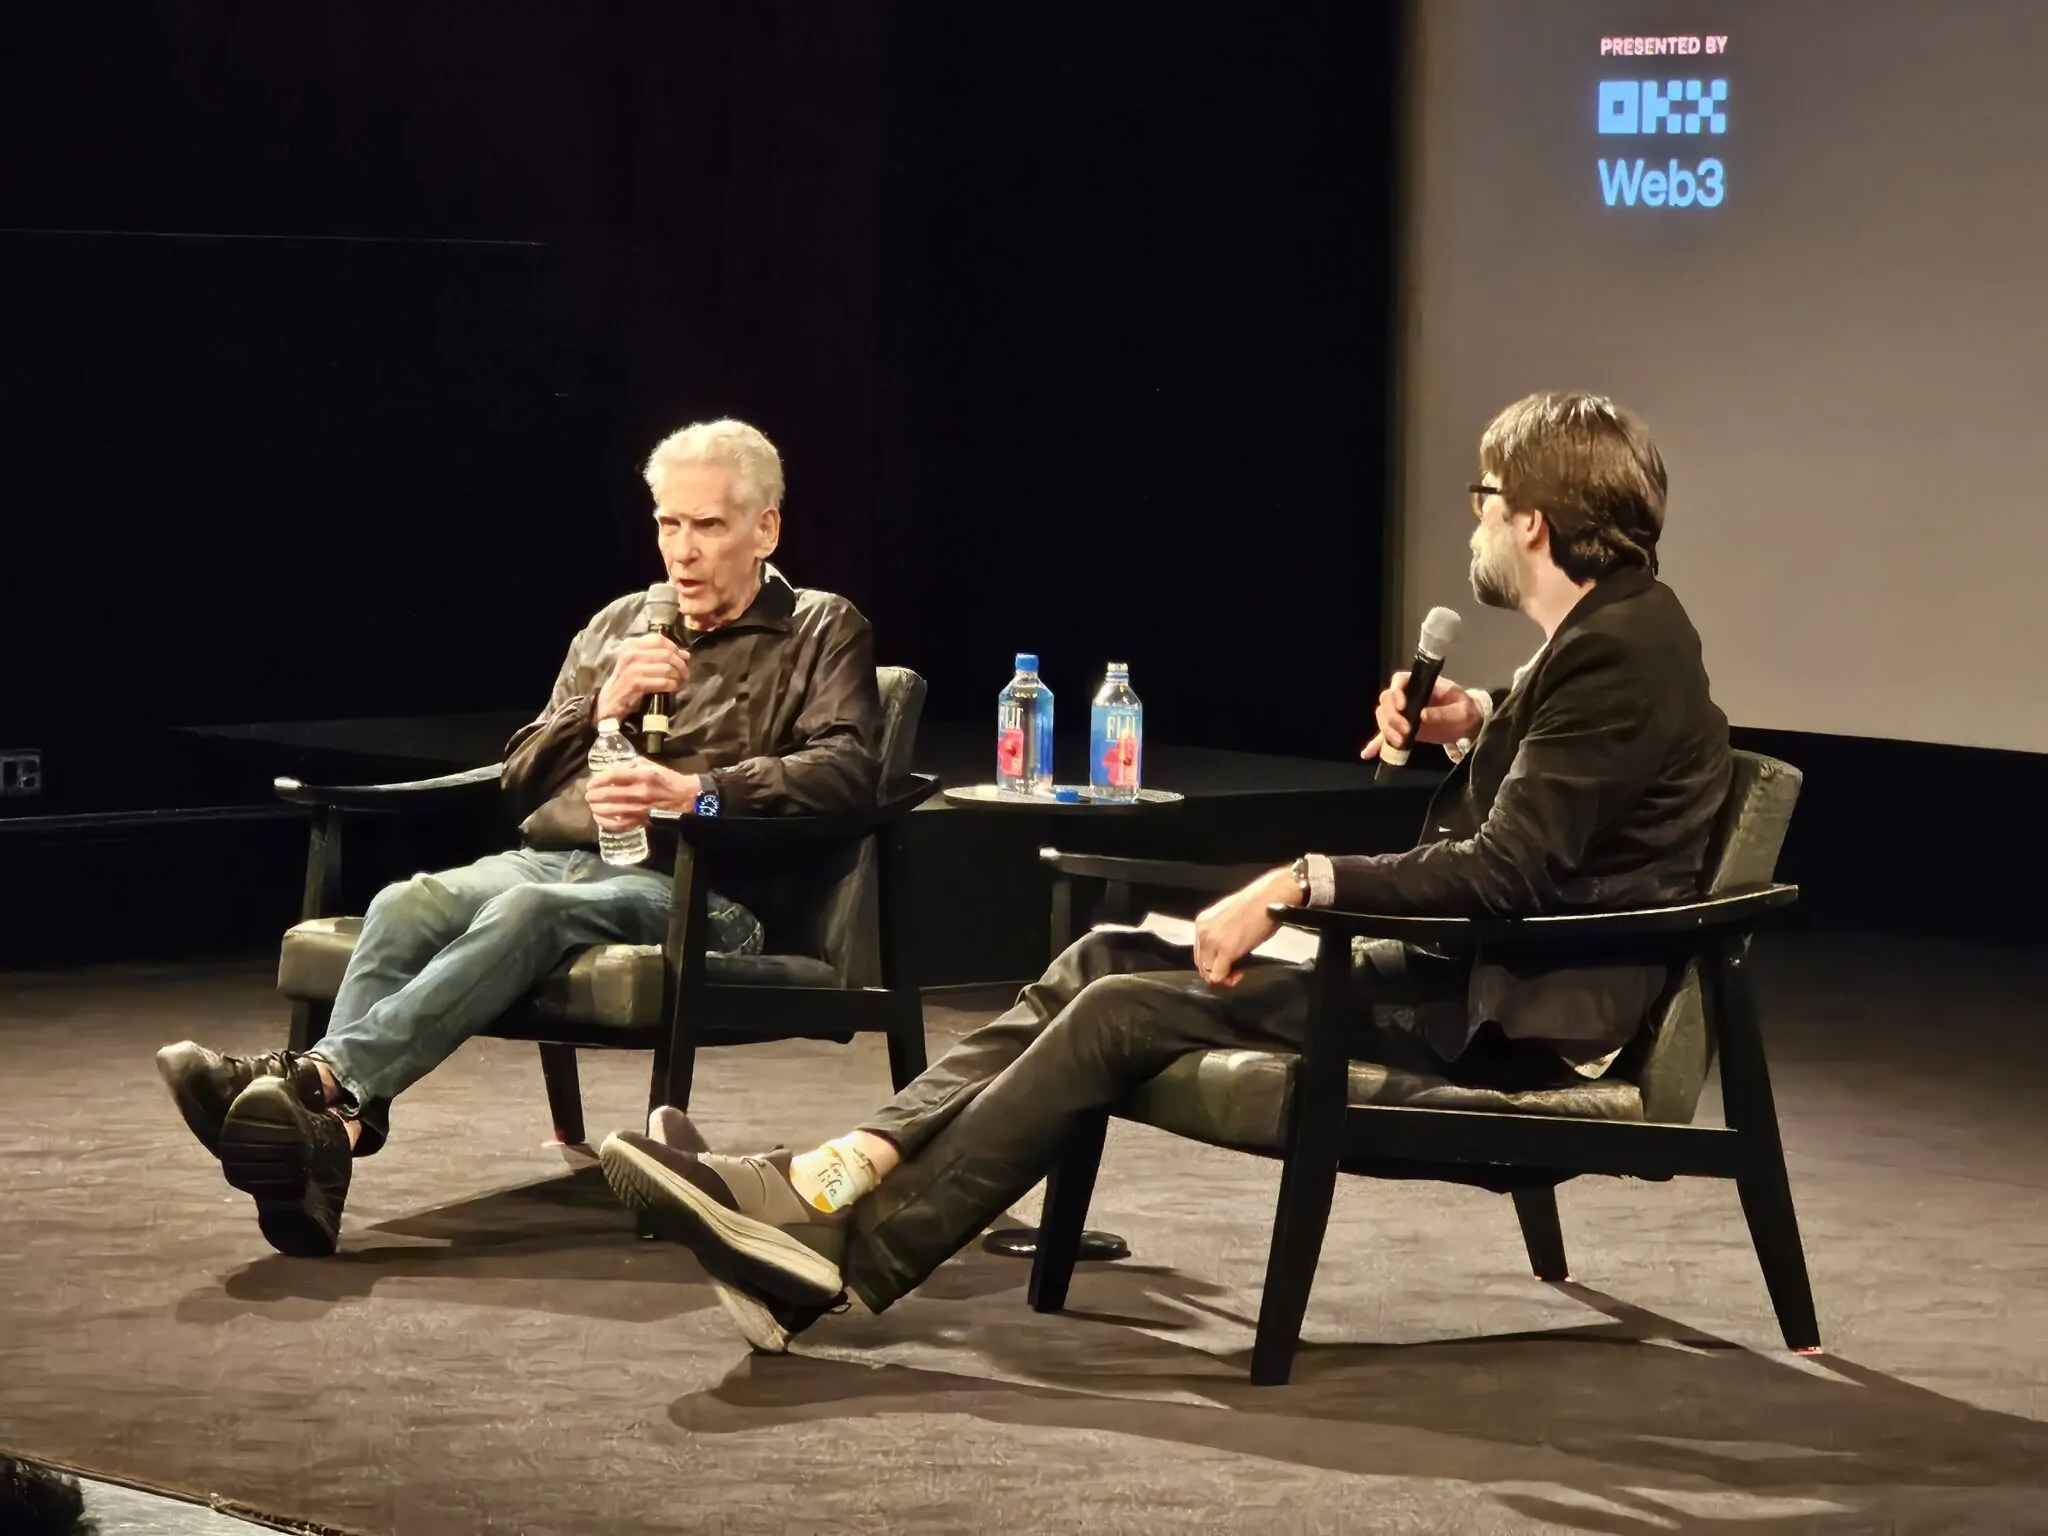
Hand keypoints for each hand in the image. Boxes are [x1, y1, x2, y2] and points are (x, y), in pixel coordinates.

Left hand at [585, 762, 699, 830]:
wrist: (685, 798)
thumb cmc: (667, 779)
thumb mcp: (651, 765)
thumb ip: (631, 764)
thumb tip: (612, 769)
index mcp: (642, 775)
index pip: (613, 776)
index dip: (598, 779)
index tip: (591, 782)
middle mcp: (640, 792)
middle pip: (608, 794)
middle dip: (594, 794)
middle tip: (588, 794)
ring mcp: (640, 809)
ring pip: (610, 810)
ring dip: (596, 807)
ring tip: (592, 805)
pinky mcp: (641, 821)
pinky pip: (618, 824)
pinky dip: (605, 822)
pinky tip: (599, 818)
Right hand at [596, 633, 689, 725]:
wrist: (611, 700)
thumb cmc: (627, 680)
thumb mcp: (639, 662)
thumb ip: (659, 655)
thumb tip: (686, 654)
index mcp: (631, 644)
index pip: (659, 639)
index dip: (674, 648)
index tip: (681, 657)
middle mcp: (631, 653)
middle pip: (666, 654)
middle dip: (680, 664)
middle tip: (685, 673)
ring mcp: (634, 668)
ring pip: (667, 668)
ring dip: (678, 676)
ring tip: (680, 682)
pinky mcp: (638, 683)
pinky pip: (664, 682)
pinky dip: (673, 686)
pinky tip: (674, 688)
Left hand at [1192, 869, 1303, 987]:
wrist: (1269, 897)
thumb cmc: (1257, 904)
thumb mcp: (1230, 918)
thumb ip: (1221, 933)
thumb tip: (1224, 951)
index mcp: (1203, 922)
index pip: (1199, 951)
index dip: (1212, 962)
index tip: (1227, 963)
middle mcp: (1203, 931)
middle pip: (1201, 963)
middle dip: (1215, 972)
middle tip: (1233, 973)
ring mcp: (1212, 941)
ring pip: (1207, 972)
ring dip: (1221, 977)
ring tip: (1237, 973)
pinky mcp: (1226, 951)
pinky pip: (1218, 975)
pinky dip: (1228, 980)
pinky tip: (1239, 974)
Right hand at [1360, 672, 1483, 760]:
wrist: (1467, 723)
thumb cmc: (1465, 710)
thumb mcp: (1460, 711)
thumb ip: (1442, 712)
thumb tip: (1422, 716)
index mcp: (1420, 685)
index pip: (1399, 681)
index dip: (1396, 692)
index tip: (1403, 706)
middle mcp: (1407, 696)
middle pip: (1386, 701)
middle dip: (1392, 717)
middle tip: (1406, 731)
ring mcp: (1402, 714)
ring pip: (1382, 717)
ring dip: (1387, 729)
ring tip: (1400, 742)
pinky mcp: (1402, 730)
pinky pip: (1385, 735)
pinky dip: (1376, 744)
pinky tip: (1367, 754)